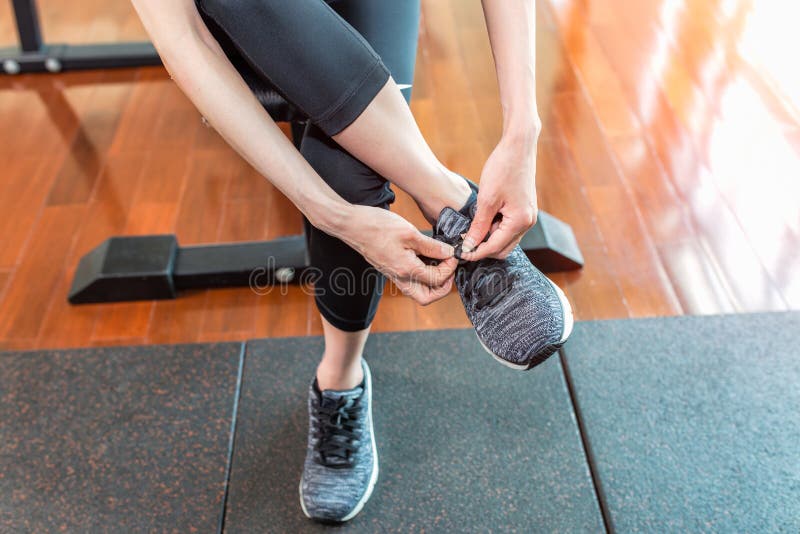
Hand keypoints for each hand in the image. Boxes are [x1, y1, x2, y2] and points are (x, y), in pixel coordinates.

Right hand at [338, 205, 457, 304]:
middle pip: (427, 298)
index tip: (453, 253)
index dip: (450, 268)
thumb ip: (432, 246)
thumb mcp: (410, 233)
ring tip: (439, 263)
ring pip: (418, 292)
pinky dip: (422, 275)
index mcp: (406, 270)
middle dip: (442, 287)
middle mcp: (400, 278)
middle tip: (449, 269)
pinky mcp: (390, 269)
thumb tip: (449, 253)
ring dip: (432, 283)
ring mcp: (394, 275)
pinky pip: (410, 281)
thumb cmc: (377, 226)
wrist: (352, 225)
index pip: (437, 279)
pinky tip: (426, 257)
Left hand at [460, 129, 539, 260]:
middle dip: (484, 248)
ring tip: (471, 228)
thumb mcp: (486, 199)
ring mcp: (528, 216)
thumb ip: (479, 226)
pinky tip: (482, 219)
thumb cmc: (503, 168)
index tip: (460, 253)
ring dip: (489, 238)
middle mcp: (528, 222)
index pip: (495, 247)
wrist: (518, 146)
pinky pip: (509, 228)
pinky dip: (495, 228)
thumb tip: (470, 245)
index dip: (476, 252)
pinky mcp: (525, 210)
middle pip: (503, 248)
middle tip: (464, 242)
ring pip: (506, 239)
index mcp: (520, 221)